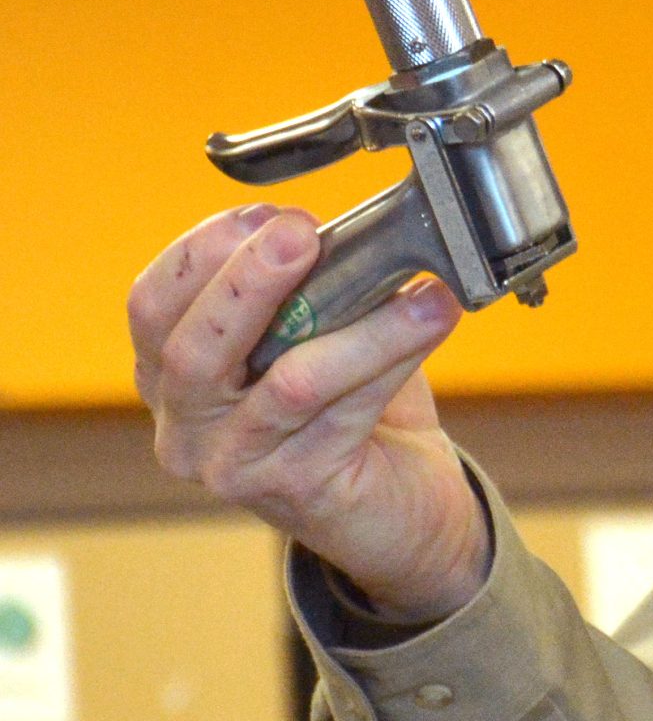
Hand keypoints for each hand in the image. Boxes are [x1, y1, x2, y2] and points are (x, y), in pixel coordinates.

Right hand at [131, 205, 490, 622]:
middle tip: (303, 235)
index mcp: (173, 375)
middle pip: (192, 348)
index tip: (266, 214)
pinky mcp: (295, 490)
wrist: (400, 506)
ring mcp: (234, 466)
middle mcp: (187, 426)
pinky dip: (393, 358)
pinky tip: (431, 323)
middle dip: (247, 281)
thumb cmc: (350, 409)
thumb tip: (346, 228)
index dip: (202, 252)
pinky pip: (346, 414)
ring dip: (362, 325)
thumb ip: (310, 288)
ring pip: (290, 383)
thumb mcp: (315, 337)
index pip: (152, 305)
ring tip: (419, 292)